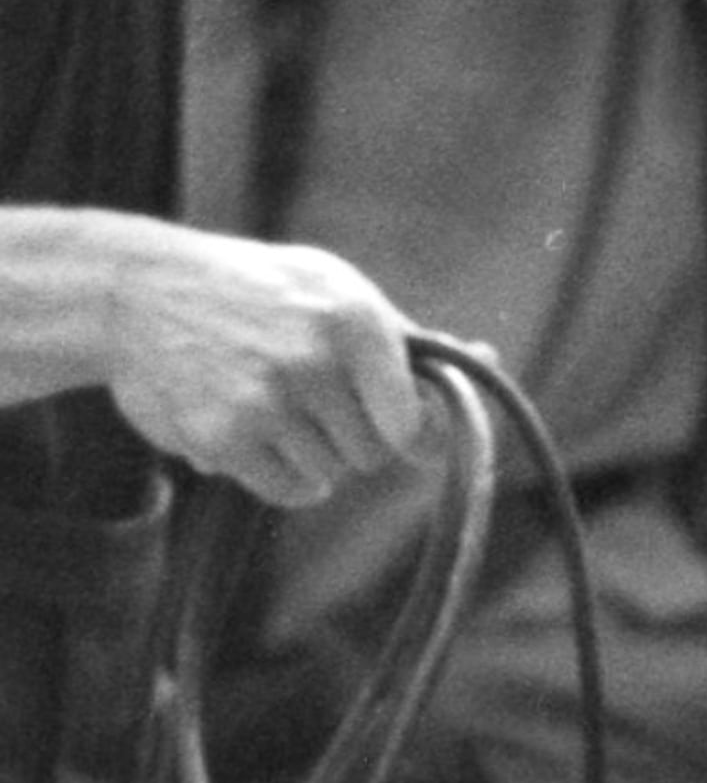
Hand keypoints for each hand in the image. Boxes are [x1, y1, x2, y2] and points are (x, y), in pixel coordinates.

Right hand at [98, 228, 423, 503]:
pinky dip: (282, 476)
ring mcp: (266, 402)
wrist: (144, 292)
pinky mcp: (223, 438)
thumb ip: (406, 340)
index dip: (402, 429)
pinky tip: (257, 434)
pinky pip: (289, 491)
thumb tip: (486, 362)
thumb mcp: (336, 291)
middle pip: (373, 454)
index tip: (383, 419)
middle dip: (353, 437)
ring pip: (331, 475)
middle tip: (314, 399)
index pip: (411, 421)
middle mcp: (314, 361)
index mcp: (355, 319)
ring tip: (276, 405)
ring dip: (313, 455)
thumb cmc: (259, 291)